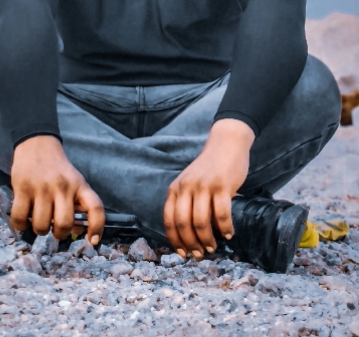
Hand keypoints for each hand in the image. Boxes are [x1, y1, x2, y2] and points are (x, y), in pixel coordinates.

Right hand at [10, 135, 104, 243]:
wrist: (37, 144)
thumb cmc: (57, 169)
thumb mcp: (74, 182)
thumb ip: (77, 205)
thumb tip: (77, 232)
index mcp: (79, 185)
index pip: (95, 207)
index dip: (97, 227)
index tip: (92, 241)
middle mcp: (63, 187)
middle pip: (64, 224)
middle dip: (59, 234)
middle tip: (54, 229)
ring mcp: (42, 188)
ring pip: (42, 226)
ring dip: (39, 230)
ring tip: (38, 221)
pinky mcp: (22, 188)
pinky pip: (20, 219)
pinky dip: (20, 226)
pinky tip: (23, 221)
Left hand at [163, 119, 254, 258]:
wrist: (226, 143)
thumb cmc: (210, 168)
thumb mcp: (190, 182)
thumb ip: (187, 202)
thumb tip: (190, 236)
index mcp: (176, 187)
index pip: (169, 219)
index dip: (175, 240)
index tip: (182, 254)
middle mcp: (186, 186)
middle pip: (183, 223)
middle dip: (191, 244)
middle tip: (200, 254)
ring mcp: (204, 185)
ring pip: (201, 221)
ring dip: (207, 239)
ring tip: (214, 247)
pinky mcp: (222, 185)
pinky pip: (221, 213)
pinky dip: (225, 228)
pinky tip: (228, 234)